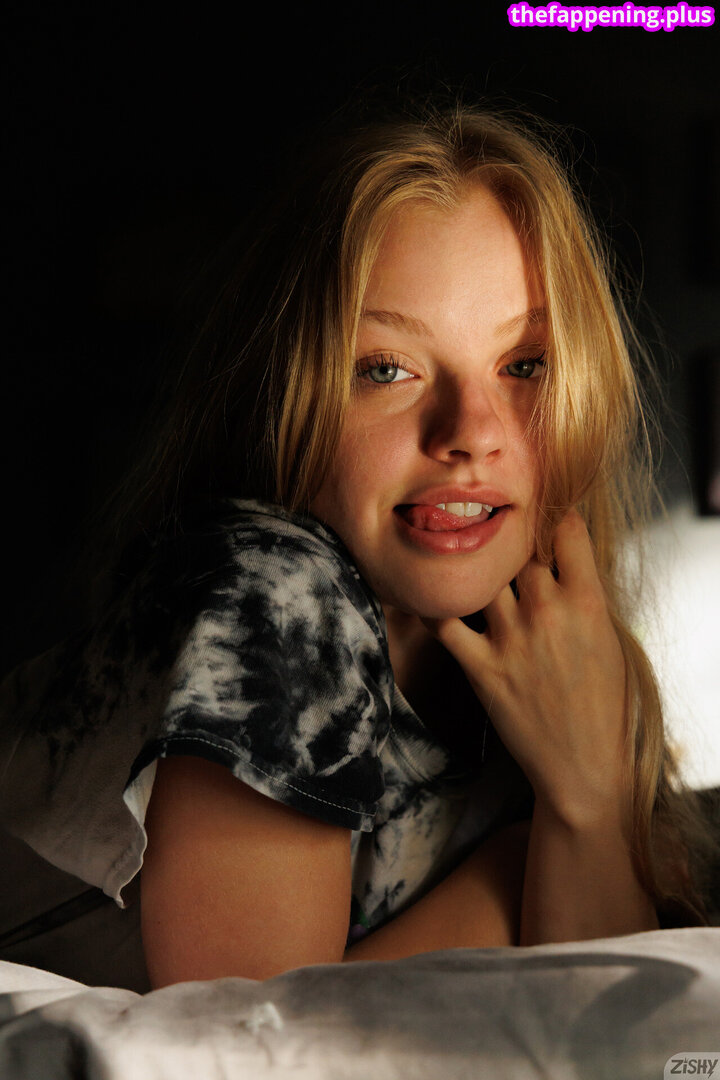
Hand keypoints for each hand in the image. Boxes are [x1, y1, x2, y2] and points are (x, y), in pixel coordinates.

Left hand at [422, 510, 630, 827]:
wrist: (582, 764)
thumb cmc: (604, 703)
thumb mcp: (609, 638)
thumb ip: (583, 595)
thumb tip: (555, 559)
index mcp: (587, 602)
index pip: (567, 530)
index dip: (554, 518)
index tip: (543, 519)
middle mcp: (547, 611)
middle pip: (518, 549)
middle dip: (511, 543)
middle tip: (500, 540)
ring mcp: (510, 639)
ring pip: (481, 577)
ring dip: (475, 572)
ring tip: (466, 566)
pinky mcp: (481, 667)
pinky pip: (444, 623)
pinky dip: (434, 608)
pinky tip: (433, 599)